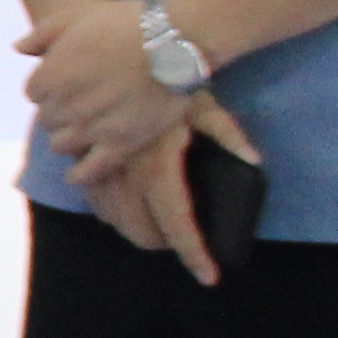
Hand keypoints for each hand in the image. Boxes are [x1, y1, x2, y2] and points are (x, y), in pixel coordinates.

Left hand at [19, 0, 189, 171]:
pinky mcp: (121, 143)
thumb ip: (43, 34)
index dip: (49, 86)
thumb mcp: (77, 15)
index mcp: (52, 75)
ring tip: (85, 130)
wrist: (175, 39)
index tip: (66, 81)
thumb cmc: (127, 22)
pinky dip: (80, 175)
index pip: (33, 92)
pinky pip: (90, 170)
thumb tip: (18, 48)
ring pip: (61, 144)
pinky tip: (77, 175)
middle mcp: (66, 105)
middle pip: (47, 118)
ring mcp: (92, 127)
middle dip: (59, 110)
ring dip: (68, 137)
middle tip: (81, 103)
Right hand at [83, 96, 257, 287]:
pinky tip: (130, 201)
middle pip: (143, 235)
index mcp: (158, 170)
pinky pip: (97, 206)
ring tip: (160, 220)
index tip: (209, 277)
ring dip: (139, 230)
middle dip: (165, 244)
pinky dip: (115, 214)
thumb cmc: (163, 81)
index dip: (195, 256)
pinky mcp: (83, 165)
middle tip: (185, 235)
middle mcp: (125, 180)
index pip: (179, 226)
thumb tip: (255, 161)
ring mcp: (100, 175)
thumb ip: (228, 134)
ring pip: (116, 224)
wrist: (113, 61)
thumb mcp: (204, 105)